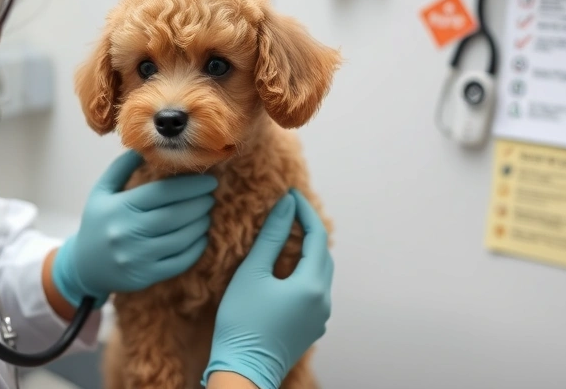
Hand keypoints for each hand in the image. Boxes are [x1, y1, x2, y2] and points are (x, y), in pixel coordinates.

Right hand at [52, 150, 216, 307]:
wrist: (84, 266)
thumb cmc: (97, 223)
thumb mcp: (102, 191)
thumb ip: (121, 168)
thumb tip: (144, 146)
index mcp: (119, 208)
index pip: (162, 193)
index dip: (190, 186)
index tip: (208, 180)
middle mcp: (128, 232)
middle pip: (174, 215)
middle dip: (199, 203)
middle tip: (211, 195)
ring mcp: (137, 256)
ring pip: (180, 238)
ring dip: (200, 224)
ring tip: (206, 214)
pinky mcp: (146, 275)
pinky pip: (179, 262)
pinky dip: (195, 249)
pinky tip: (201, 237)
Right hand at [203, 190, 333, 388]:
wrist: (242, 371)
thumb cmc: (242, 322)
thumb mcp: (252, 273)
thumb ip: (272, 236)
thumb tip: (286, 205)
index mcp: (312, 285)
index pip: (317, 236)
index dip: (305, 211)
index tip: (290, 194)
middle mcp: (324, 301)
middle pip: (323, 255)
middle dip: (309, 230)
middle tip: (290, 210)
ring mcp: (320, 317)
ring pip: (320, 274)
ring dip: (308, 252)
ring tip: (288, 234)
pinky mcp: (311, 328)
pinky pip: (314, 292)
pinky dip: (304, 273)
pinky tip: (286, 269)